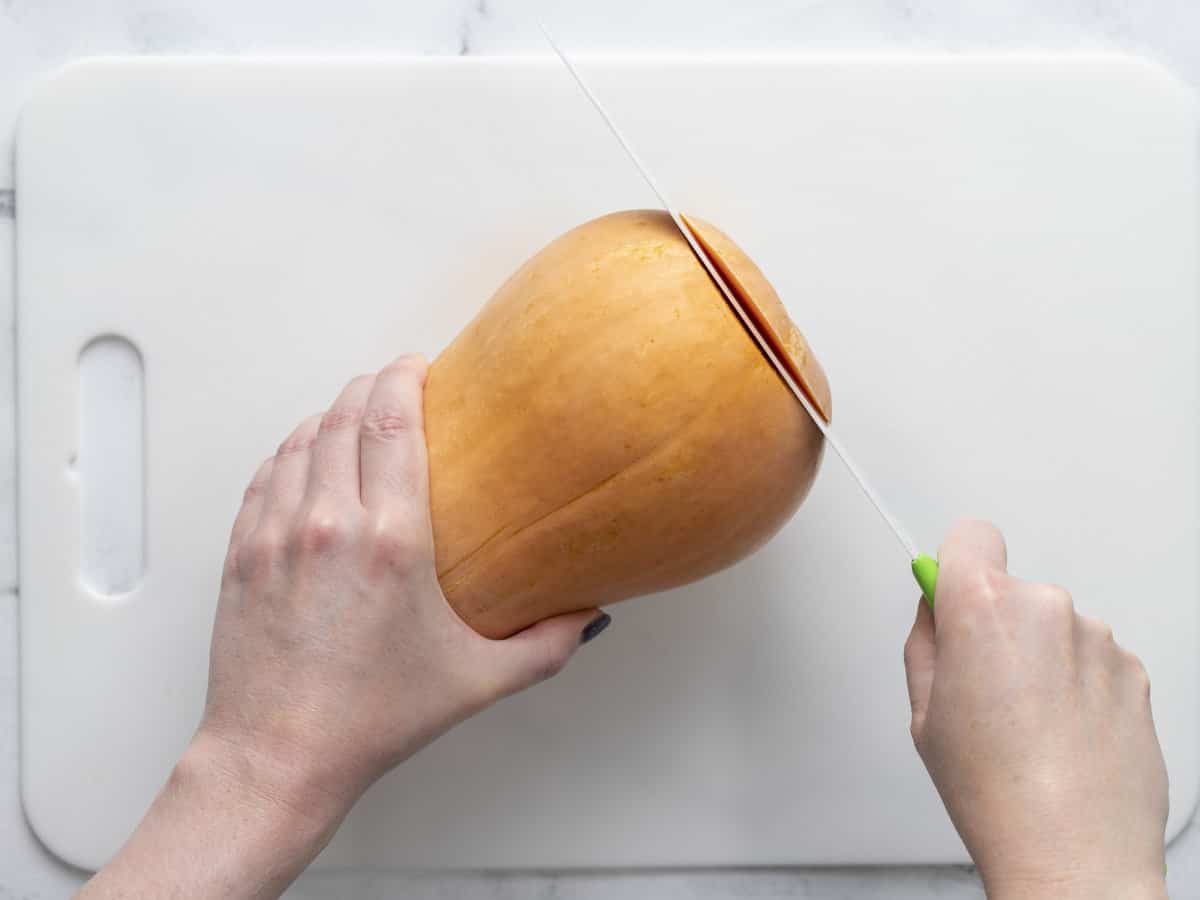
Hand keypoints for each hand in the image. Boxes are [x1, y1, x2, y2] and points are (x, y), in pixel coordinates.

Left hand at [78, 355, 608, 898]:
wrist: (278, 755)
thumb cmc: (372, 719)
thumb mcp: (477, 682)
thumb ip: (546, 645)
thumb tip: (588, 616)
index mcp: (392, 540)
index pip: (392, 422)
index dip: (404, 379)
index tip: (418, 365)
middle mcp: (329, 522)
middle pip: (344, 415)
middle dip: (371, 385)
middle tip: (395, 380)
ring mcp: (277, 533)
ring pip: (301, 438)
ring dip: (330, 413)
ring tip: (355, 411)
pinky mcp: (243, 552)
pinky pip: (267, 474)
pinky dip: (290, 450)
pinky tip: (307, 453)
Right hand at [904, 520, 1167, 899]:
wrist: (1074, 851)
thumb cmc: (997, 792)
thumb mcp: (923, 712)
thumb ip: (927, 644)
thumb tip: (936, 615)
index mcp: (983, 607)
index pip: (969, 536)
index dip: (955, 565)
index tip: (950, 594)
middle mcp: (1046, 607)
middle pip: (1011, 589)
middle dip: (996, 626)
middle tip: (984, 689)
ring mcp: (1097, 638)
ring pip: (1054, 626)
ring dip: (1042, 657)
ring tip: (1028, 724)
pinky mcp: (1133, 669)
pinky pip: (1092, 657)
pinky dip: (1078, 683)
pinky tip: (1063, 733)